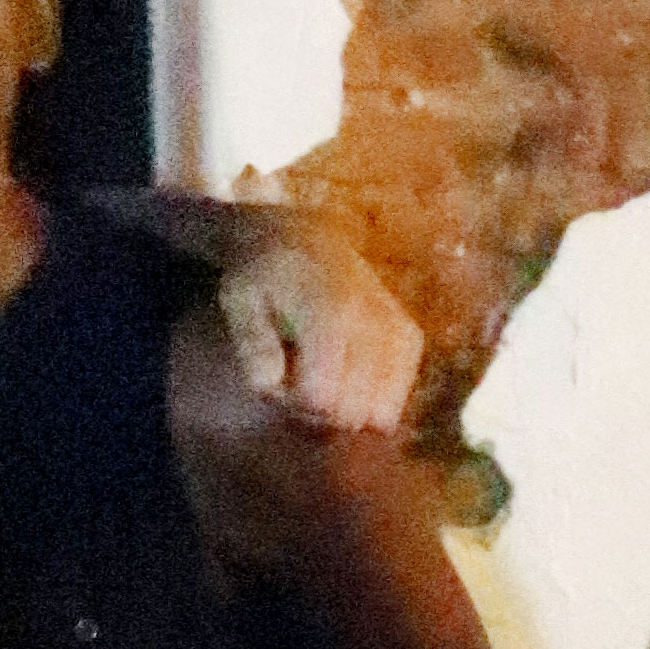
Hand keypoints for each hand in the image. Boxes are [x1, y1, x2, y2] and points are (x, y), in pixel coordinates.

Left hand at [212, 214, 420, 438]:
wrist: (305, 234)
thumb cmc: (265, 272)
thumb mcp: (240, 299)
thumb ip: (254, 344)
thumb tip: (271, 386)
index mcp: (327, 312)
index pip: (319, 396)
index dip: (291, 403)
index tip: (275, 382)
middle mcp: (372, 323)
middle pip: (351, 412)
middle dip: (318, 413)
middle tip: (295, 383)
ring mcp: (397, 331)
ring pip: (380, 414)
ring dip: (346, 412)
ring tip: (322, 382)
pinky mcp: (408, 337)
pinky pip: (397, 398)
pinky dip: (372, 402)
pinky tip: (348, 382)